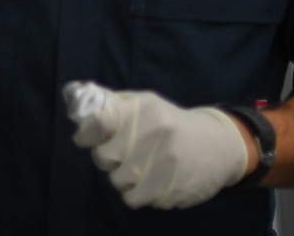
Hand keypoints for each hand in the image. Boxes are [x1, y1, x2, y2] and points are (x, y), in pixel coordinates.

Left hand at [63, 80, 247, 208]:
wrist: (216, 146)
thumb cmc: (171, 123)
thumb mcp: (147, 104)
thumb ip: (115, 104)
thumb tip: (77, 96)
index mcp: (144, 109)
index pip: (100, 121)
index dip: (86, 133)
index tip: (85, 138)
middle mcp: (153, 133)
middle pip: (104, 156)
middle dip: (105, 158)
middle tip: (117, 155)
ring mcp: (163, 163)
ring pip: (117, 181)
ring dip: (121, 178)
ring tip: (136, 168)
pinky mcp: (170, 188)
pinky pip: (133, 199)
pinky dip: (134, 194)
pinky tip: (145, 183)